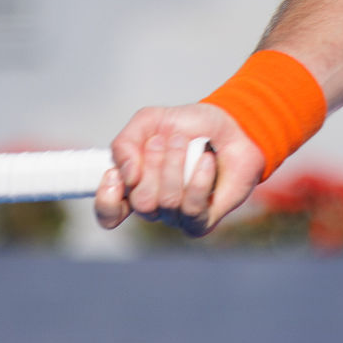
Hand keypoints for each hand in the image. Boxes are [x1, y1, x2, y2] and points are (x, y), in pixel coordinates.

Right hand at [93, 102, 264, 236]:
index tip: (115, 175)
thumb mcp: (149, 121)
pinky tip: (206, 159)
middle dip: (153, 165)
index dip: (107, 200)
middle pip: (140, 202)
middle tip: (166, 141)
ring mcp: (176, 216)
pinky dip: (198, 179)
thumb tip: (125, 176)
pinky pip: (191, 209)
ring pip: (165, 202)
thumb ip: (125, 143)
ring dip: (175, 166)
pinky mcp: (201, 221)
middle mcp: (153, 205)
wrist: (235, 127)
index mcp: (134, 186)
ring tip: (185, 143)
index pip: (108, 213)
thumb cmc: (191, 126)